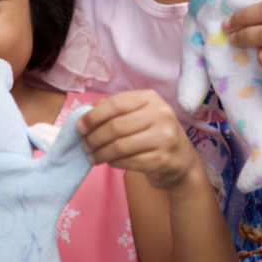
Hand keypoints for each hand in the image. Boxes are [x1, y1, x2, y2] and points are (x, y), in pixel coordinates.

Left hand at [76, 90, 198, 190]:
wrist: (181, 161)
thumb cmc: (153, 134)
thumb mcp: (139, 114)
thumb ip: (114, 111)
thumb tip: (85, 116)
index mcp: (151, 98)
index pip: (115, 104)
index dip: (93, 116)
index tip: (80, 127)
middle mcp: (161, 115)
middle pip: (115, 127)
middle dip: (93, 138)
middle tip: (84, 145)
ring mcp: (164, 138)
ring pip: (119, 146)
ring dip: (100, 153)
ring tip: (92, 156)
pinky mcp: (162, 160)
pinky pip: (127, 162)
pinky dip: (113, 163)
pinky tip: (109, 162)